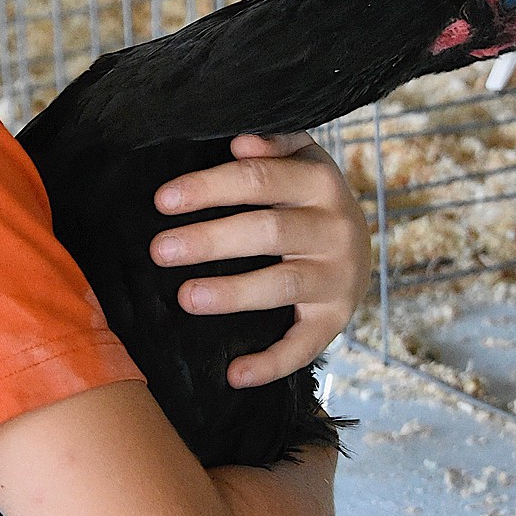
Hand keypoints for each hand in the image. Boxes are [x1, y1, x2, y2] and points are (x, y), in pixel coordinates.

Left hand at [149, 132, 371, 389]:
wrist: (356, 245)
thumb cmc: (304, 197)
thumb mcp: (297, 159)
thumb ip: (273, 144)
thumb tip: (241, 140)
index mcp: (320, 182)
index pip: (259, 180)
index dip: (210, 188)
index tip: (162, 200)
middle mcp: (336, 228)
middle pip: (267, 232)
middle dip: (210, 240)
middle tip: (159, 250)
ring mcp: (338, 277)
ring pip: (282, 286)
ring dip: (232, 294)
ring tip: (185, 298)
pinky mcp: (335, 319)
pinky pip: (304, 346)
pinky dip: (271, 364)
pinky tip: (234, 374)